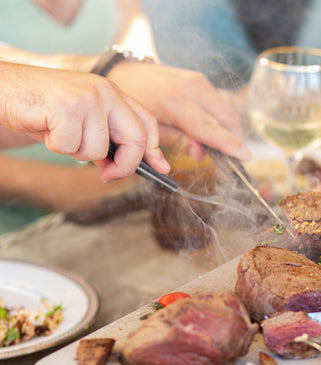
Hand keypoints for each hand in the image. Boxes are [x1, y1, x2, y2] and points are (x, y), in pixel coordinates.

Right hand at [0, 62, 167, 182]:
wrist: (3, 88)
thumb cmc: (40, 108)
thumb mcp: (80, 123)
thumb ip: (105, 140)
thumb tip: (125, 167)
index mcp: (112, 93)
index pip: (146, 122)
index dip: (154, 149)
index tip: (161, 169)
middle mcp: (104, 91)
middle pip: (135, 139)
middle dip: (125, 166)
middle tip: (107, 176)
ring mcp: (87, 97)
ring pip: (98, 150)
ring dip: (75, 152)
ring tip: (57, 132)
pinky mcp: (67, 106)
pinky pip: (71, 147)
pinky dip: (56, 147)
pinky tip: (45, 128)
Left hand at [107, 61, 250, 161]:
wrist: (124, 72)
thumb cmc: (133, 102)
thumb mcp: (149, 127)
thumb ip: (177, 141)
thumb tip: (200, 154)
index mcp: (176, 102)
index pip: (209, 128)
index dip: (229, 144)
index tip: (245, 156)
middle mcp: (192, 88)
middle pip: (228, 119)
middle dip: (234, 140)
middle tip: (232, 159)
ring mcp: (199, 82)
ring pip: (227, 112)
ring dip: (229, 131)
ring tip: (221, 149)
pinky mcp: (201, 80)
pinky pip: (219, 104)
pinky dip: (221, 121)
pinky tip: (213, 133)